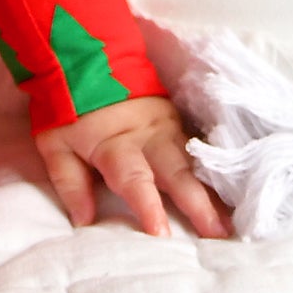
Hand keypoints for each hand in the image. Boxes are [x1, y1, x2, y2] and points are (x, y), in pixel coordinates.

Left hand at [32, 93, 232, 239]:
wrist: (87, 58)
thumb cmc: (68, 108)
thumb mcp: (54, 143)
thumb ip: (70, 183)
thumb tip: (84, 222)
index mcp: (116, 145)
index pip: (133, 179)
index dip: (148, 206)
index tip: (163, 234)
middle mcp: (148, 138)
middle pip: (177, 173)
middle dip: (199, 204)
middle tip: (220, 235)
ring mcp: (168, 127)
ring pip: (196, 161)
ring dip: (217, 191)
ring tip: (236, 220)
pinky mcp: (179, 119)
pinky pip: (201, 148)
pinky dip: (218, 170)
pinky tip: (237, 190)